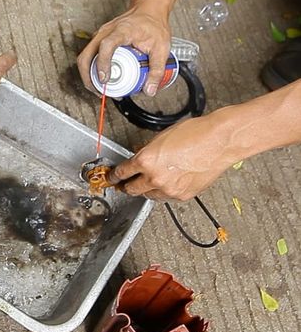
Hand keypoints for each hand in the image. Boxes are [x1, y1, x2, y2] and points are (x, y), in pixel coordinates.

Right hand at [76, 0, 170, 96]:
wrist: (148, 9)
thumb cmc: (153, 23)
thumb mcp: (161, 47)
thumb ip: (157, 69)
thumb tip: (149, 89)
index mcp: (121, 30)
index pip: (105, 46)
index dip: (102, 64)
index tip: (105, 79)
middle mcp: (106, 32)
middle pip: (86, 55)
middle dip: (88, 77)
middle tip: (99, 91)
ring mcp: (100, 35)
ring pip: (84, 57)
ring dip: (87, 75)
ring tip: (99, 88)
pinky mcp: (99, 40)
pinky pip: (89, 56)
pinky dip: (90, 69)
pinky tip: (100, 78)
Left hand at [108, 115, 237, 200]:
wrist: (219, 141)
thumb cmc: (194, 134)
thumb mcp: (161, 138)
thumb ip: (147, 152)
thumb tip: (139, 159)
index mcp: (145, 160)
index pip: (122, 172)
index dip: (114, 176)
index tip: (111, 178)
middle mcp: (155, 177)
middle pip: (132, 189)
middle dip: (126, 187)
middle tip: (123, 185)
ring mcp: (169, 189)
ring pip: (149, 195)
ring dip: (145, 190)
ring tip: (148, 183)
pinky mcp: (183, 195)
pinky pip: (166, 197)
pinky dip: (163, 192)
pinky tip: (166, 184)